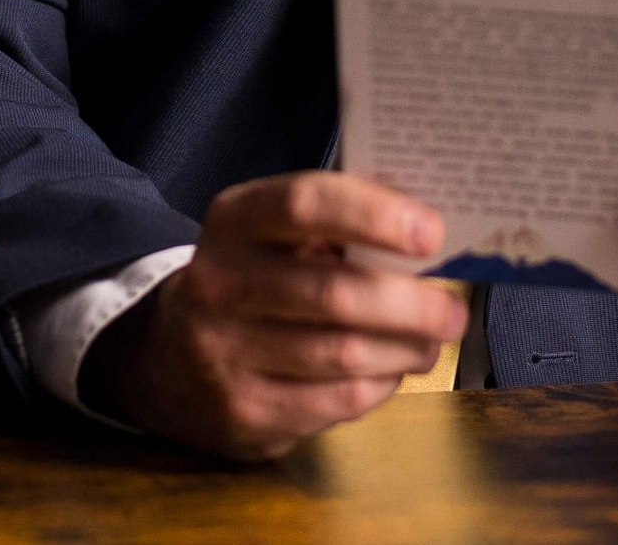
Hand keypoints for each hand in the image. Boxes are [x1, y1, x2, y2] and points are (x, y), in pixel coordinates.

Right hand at [80, 171, 467, 460]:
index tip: (432, 233)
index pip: (304, 203)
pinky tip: (392, 371)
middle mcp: (219, 283)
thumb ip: (335, 222)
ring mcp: (225, 354)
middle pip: (334, 293)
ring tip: (432, 340)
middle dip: (410, 304)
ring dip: (404, 349)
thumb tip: (427, 229)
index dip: (374, 215)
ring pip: (341, 355)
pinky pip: (334, 403)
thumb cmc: (251, 277)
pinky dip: (379, 387)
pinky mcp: (242, 414)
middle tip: (454, 311)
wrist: (164, 357)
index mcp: (233, 219)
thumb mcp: (270, 234)